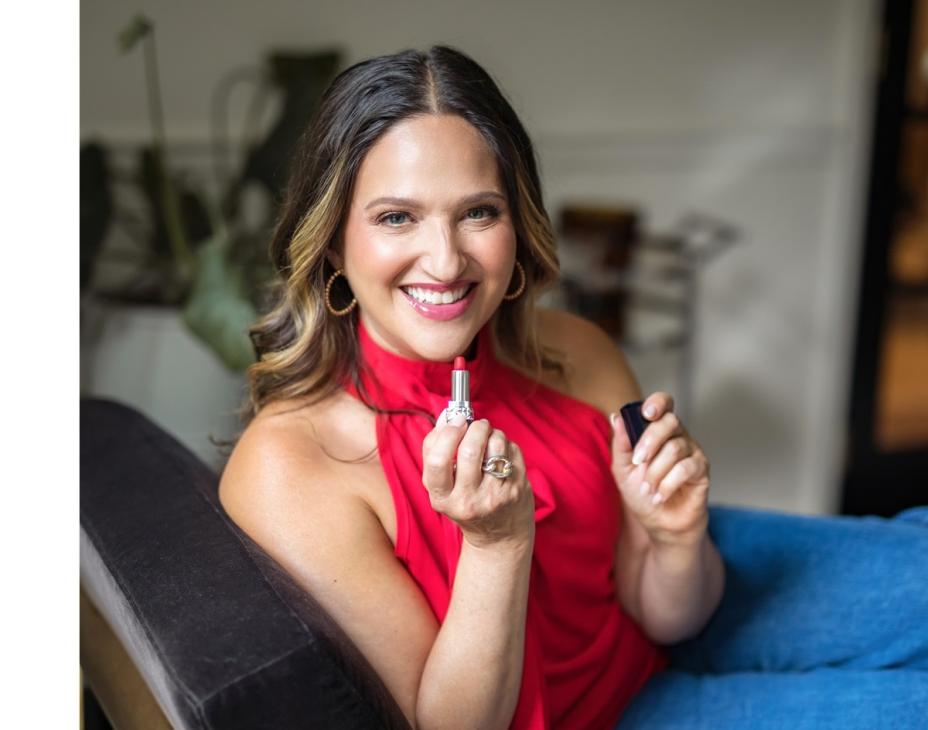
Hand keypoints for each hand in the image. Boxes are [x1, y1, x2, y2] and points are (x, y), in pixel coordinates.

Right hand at [421, 411, 534, 550]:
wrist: (499, 535)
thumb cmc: (466, 502)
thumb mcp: (442, 487)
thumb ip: (436, 451)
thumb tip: (447, 416)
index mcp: (443, 499)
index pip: (437, 460)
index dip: (447, 434)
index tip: (456, 421)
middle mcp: (469, 500)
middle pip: (470, 449)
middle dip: (474, 427)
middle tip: (476, 425)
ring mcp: (496, 495)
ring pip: (495, 444)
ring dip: (492, 433)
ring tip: (489, 440)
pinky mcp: (517, 488)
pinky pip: (512, 449)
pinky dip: (505, 443)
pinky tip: (501, 455)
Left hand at [609, 393, 709, 546]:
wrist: (659, 523)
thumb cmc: (642, 493)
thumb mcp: (622, 469)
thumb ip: (621, 443)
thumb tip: (616, 417)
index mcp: (658, 431)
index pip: (664, 404)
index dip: (657, 403)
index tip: (645, 413)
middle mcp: (678, 436)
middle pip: (670, 421)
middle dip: (650, 440)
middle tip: (638, 461)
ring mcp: (692, 452)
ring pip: (675, 448)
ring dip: (655, 471)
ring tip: (647, 488)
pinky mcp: (702, 470)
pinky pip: (686, 469)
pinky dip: (667, 484)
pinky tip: (659, 496)